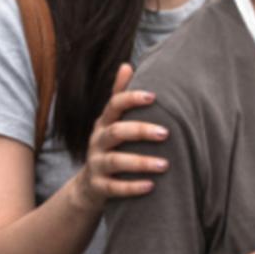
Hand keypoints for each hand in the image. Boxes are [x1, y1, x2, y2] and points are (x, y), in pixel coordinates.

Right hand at [76, 64, 169, 207]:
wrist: (89, 186)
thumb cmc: (110, 146)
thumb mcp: (112, 122)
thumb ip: (120, 96)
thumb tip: (127, 65)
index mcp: (104, 123)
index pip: (114, 105)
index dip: (131, 99)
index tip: (153, 96)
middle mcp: (97, 141)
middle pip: (116, 132)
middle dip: (140, 131)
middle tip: (166, 133)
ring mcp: (96, 165)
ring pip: (115, 162)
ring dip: (140, 162)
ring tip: (165, 164)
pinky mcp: (99, 187)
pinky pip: (114, 188)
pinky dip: (132, 188)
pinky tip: (151, 186)